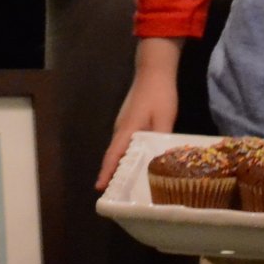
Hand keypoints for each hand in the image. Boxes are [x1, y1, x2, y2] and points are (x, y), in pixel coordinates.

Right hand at [96, 40, 180, 188]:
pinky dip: (125, 154)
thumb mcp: (164, 117)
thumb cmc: (158, 94)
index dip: (106, 172)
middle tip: (115, 193)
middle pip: (113, 154)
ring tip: (124, 183)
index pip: (113, 155)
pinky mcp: (129, 118)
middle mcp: (121, 128)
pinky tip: (136, 161)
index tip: (99, 188)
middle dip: (112, 173)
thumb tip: (163, 159)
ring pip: (119, 148)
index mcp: (127, 129)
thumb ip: (162, 138)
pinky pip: (124, 141)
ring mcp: (124, 122)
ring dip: (119, 164)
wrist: (154, 69)